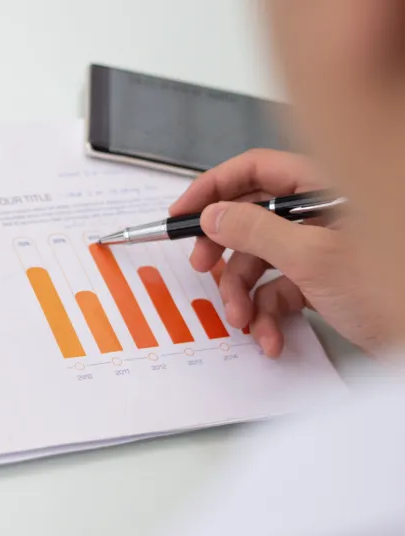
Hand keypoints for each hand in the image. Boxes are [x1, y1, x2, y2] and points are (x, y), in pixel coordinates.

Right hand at [170, 149, 387, 356]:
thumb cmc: (394, 290)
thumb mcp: (313, 258)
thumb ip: (256, 232)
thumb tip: (214, 216)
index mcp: (325, 188)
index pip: (255, 169)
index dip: (213, 187)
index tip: (182, 212)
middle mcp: (322, 212)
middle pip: (251, 217)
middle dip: (224, 251)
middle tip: (203, 267)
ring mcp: (322, 247)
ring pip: (260, 260)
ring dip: (243, 294)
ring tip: (243, 319)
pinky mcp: (324, 281)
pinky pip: (279, 290)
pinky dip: (268, 315)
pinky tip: (271, 336)